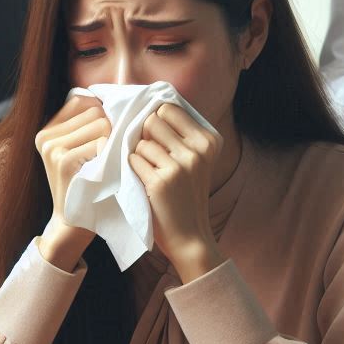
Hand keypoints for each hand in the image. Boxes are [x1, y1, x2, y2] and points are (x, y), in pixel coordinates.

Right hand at [33, 95, 110, 269]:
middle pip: (94, 111)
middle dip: (109, 130)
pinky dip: (110, 156)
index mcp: (45, 131)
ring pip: (101, 124)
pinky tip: (104, 172)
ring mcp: (52, 149)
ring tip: (105, 164)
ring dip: (112, 143)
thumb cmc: (84, 186)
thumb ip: (84, 125)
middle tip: (106, 156)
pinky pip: (101, 142)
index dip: (101, 115)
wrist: (73, 224)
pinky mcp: (63, 161)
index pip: (82, 101)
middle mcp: (44, 137)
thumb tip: (105, 97)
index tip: (104, 138)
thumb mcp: (77, 152)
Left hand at [129, 103, 224, 282]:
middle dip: (146, 137)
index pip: (169, 108)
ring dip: (140, 156)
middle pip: (153, 121)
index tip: (159, 139)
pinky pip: (134, 160)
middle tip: (153, 158)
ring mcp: (180, 166)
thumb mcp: (196, 161)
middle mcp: (198, 150)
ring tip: (152, 174)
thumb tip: (152, 107)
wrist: (190, 236)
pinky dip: (134, 170)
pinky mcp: (161, 181)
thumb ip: (181, 134)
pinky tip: (146, 183)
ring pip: (141, 142)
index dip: (156, 121)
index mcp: (209, 140)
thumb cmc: (187, 196)